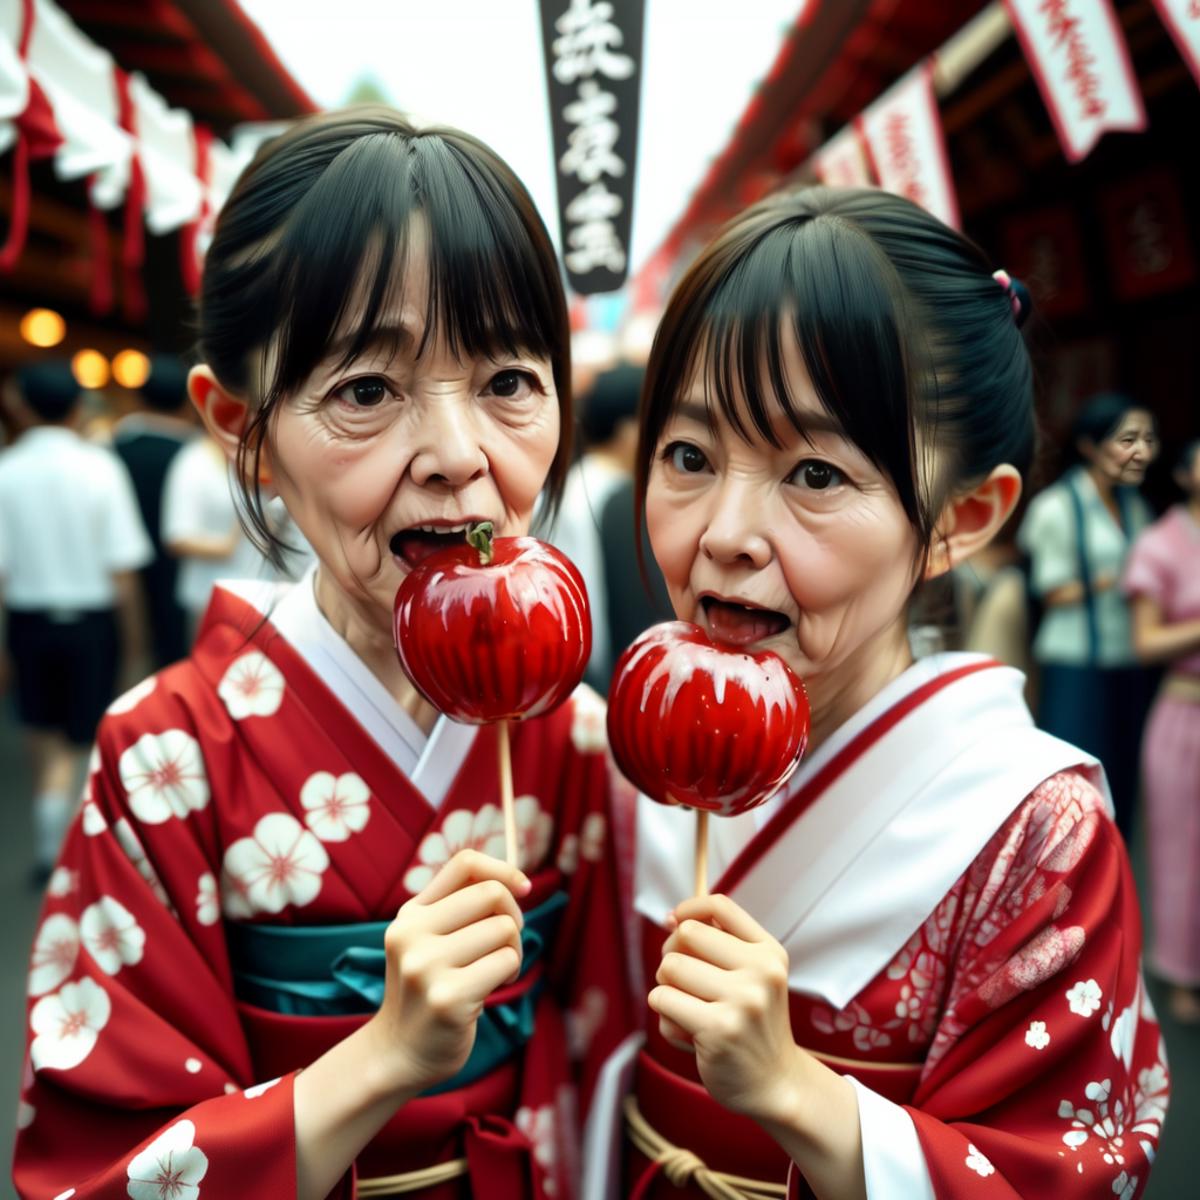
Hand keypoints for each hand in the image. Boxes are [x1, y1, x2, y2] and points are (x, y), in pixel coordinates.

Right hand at [368, 849, 529, 1096]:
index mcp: (410, 914)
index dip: (503, 869)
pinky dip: (510, 973)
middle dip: (513, 917)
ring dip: (513, 950)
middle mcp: (412, 934)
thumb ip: (460, 907)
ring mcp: (427, 967)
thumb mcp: (428, 940)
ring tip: (494, 971)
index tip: (523, 888)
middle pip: (492, 894)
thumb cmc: (429, 990)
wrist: (399, 1054)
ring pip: (504, 929)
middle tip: (506, 943)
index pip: (465, 864)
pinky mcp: (448, 998)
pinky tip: (489, 990)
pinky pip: (506, 962)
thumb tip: (517, 882)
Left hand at [649, 893, 804, 1124]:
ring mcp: (742, 1001)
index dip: (688, 908)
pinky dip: (665, 1016)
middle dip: (673, 955)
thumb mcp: (755, 975)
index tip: (674, 922)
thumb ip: (721, 943)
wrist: (776, 1084)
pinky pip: (662, 1000)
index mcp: (769, 952)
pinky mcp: (717, 1029)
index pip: (719, 905)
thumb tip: (672, 918)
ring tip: (688, 1010)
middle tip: (683, 981)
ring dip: (666, 989)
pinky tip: (688, 1033)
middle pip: (686, 935)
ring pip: (669, 968)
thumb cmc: (753, 1025)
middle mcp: (761, 972)